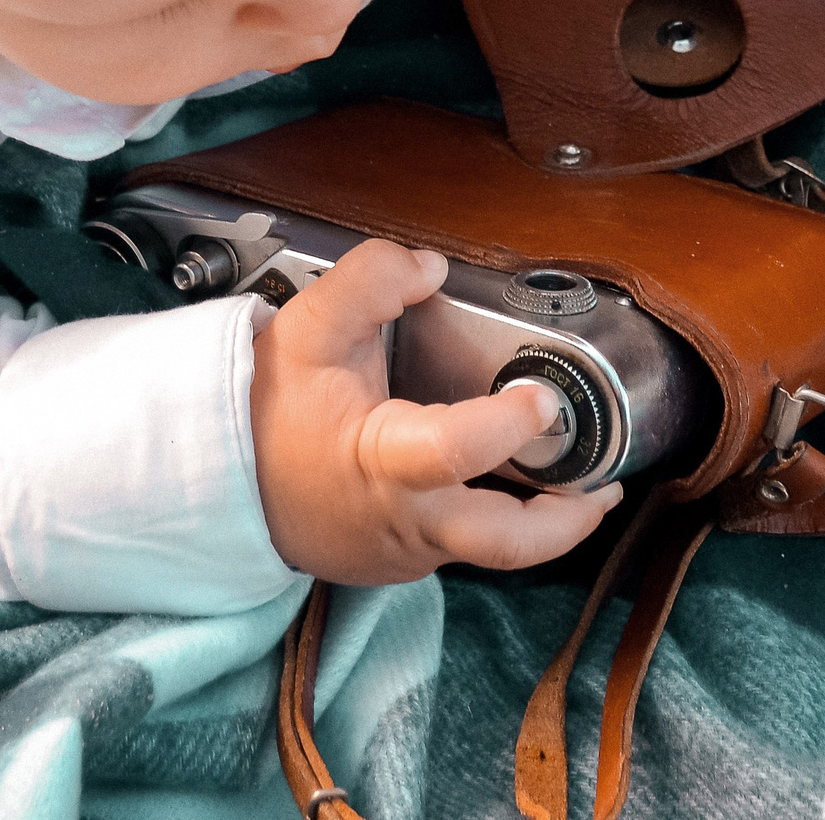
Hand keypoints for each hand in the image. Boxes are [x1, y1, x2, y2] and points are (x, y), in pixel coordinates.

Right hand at [250, 239, 619, 583]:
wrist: (219, 484)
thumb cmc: (266, 413)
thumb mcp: (304, 330)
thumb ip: (368, 282)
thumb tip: (429, 265)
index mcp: (383, 461)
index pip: (458, 452)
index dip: (510, 424)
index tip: (544, 395)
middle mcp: (407, 517)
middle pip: (507, 544)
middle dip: (568, 521)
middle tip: (605, 484)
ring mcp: (409, 549)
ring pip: (493, 552)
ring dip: (543, 522)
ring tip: (580, 481)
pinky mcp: (406, 559)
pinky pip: (463, 545)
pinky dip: (497, 516)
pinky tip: (514, 480)